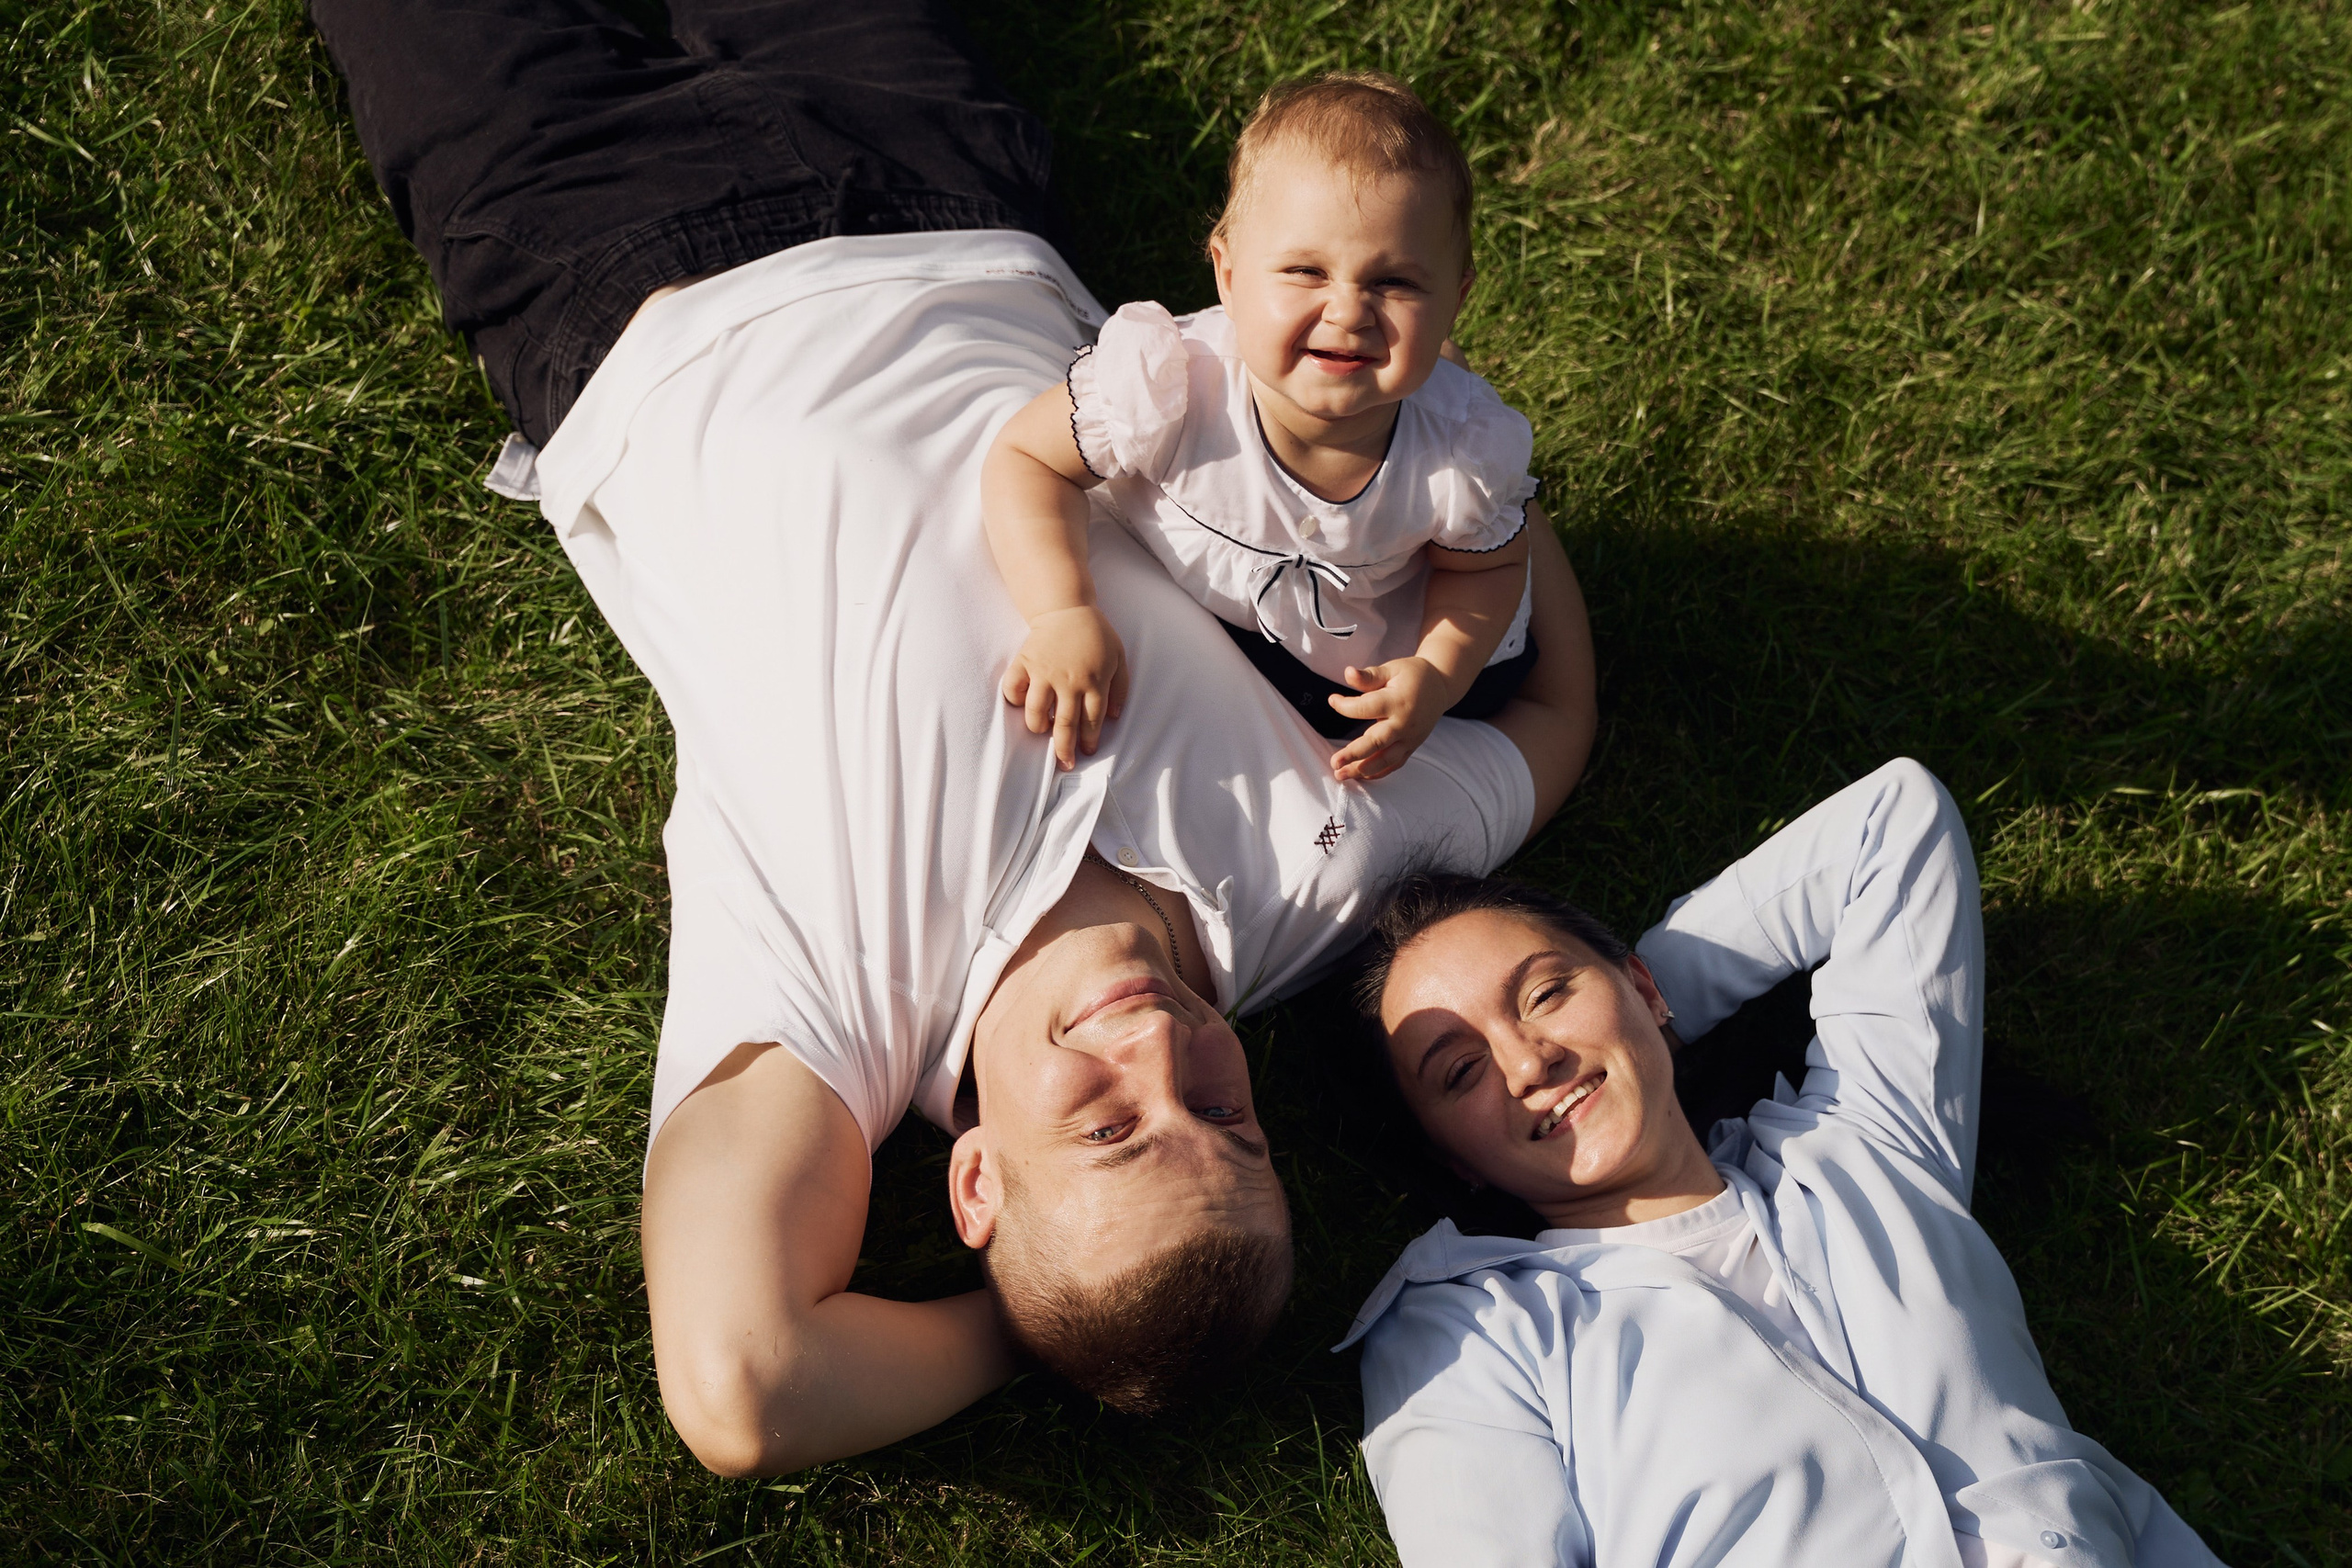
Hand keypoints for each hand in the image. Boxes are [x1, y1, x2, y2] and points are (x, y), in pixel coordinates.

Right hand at [1001, 606, 1128, 768]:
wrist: (1066, 607)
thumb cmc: (1095, 633)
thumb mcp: (1118, 657)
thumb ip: (1119, 688)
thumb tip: (1114, 717)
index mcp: (1093, 681)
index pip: (1091, 720)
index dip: (1088, 740)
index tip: (1086, 751)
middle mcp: (1068, 681)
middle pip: (1064, 724)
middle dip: (1064, 749)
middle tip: (1065, 764)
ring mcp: (1044, 672)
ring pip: (1035, 712)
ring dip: (1038, 727)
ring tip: (1041, 731)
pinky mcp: (1025, 663)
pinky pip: (1013, 688)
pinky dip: (1015, 699)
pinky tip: (1022, 703)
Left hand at [1327, 657, 1449, 781]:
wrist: (1440, 687)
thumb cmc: (1411, 676)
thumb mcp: (1391, 669)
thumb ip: (1369, 676)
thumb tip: (1347, 672)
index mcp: (1398, 701)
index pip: (1366, 708)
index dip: (1345, 706)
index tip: (1333, 700)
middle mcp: (1404, 724)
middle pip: (1377, 742)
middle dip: (1354, 754)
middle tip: (1334, 762)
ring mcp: (1410, 738)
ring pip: (1386, 759)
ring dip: (1363, 770)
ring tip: (1340, 774)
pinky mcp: (1411, 747)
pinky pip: (1395, 764)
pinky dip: (1378, 773)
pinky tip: (1360, 776)